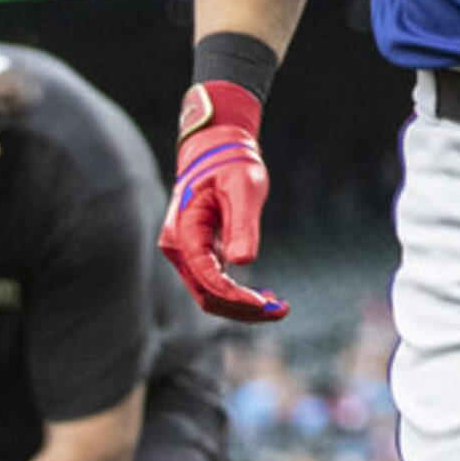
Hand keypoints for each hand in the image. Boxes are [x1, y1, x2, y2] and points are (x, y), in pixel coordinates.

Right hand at [158, 83, 287, 322]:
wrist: (217, 149)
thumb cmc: (232, 164)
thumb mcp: (244, 188)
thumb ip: (242, 224)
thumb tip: (244, 261)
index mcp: (183, 232)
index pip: (207, 277)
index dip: (235, 295)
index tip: (265, 304)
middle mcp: (178, 248)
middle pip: (206, 294)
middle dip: (242, 308)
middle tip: (282, 311)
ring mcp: (186, 252)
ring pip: (209, 293)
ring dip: (241, 306)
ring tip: (279, 307)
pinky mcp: (200, 252)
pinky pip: (214, 282)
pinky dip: (238, 293)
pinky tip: (265, 296)